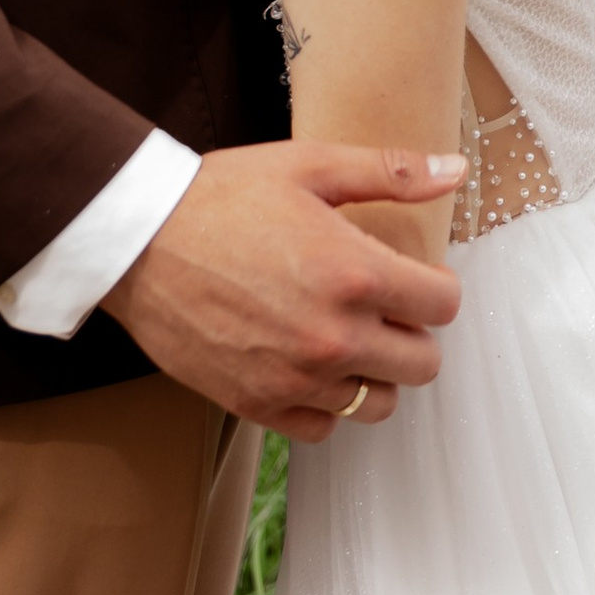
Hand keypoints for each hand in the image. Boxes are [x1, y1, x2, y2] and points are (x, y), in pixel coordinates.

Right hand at [104, 141, 466, 441]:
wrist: (139, 240)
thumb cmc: (222, 196)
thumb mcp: (310, 166)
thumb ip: (390, 171)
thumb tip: (455, 170)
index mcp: (357, 273)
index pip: (444, 305)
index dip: (436, 287)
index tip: (414, 277)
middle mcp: (334, 337)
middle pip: (423, 364)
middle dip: (412, 332)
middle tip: (383, 307)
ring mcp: (295, 378)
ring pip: (378, 403)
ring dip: (374, 372)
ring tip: (346, 335)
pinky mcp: (257, 404)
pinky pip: (323, 427)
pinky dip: (325, 402)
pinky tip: (308, 363)